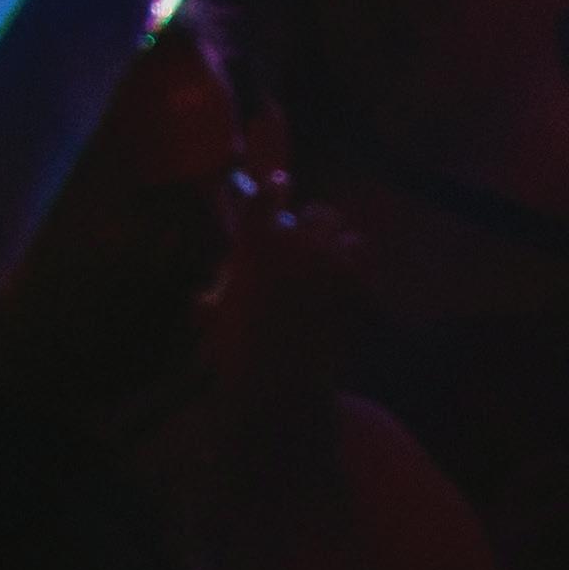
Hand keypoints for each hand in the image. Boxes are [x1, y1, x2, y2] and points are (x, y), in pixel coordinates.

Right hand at [206, 148, 371, 436]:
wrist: (280, 386)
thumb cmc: (238, 357)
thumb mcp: (214, 321)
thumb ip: (213, 300)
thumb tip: (206, 301)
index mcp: (254, 246)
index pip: (265, 197)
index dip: (273, 188)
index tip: (279, 183)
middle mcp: (294, 243)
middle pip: (315, 213)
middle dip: (310, 226)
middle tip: (305, 245)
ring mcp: (329, 260)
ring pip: (341, 231)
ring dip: (334, 243)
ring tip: (328, 263)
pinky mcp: (356, 280)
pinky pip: (362, 252)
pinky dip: (356, 261)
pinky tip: (349, 277)